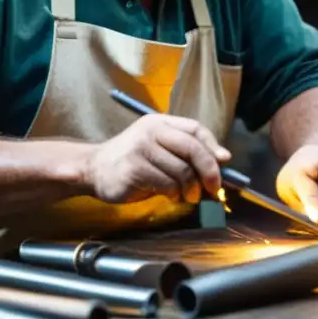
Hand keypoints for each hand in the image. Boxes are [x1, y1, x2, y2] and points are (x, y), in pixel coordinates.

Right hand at [86, 115, 230, 204]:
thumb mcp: (159, 148)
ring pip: (182, 171)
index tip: (224, 162)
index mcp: (160, 122)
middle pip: (192, 149)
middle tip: (214, 189)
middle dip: (209, 171)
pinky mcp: (134, 169)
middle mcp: (151, 131)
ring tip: (187, 196)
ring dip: (190, 188)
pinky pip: (167, 184)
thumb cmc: (133, 161)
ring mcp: (141, 148)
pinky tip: (170, 196)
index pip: (195, 128)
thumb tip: (223, 159)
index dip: (213, 146)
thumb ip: (185, 151)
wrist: (94, 169)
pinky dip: (174, 194)